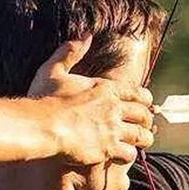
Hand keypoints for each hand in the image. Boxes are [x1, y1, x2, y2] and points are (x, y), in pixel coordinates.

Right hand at [28, 35, 153, 166]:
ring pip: (141, 135)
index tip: (144, 106)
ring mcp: (113, 129)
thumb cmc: (45, 99)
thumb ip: (71, 51)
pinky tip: (123, 155)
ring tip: (139, 143)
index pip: (139, 94)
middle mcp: (114, 108)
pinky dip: (128, 154)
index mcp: (106, 89)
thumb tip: (86, 34)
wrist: (42, 126)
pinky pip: (129, 153)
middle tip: (144, 126)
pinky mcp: (108, 148)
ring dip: (142, 139)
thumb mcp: (54, 70)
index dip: (145, 101)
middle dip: (146, 121)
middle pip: (144, 115)